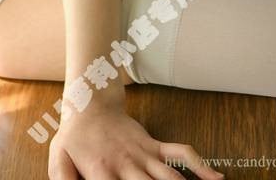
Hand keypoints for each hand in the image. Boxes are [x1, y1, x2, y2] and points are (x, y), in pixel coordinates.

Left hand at [48, 99, 224, 179]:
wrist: (89, 103)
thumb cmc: (74, 137)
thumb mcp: (59, 159)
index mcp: (102, 171)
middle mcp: (127, 164)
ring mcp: (144, 154)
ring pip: (170, 177)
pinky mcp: (154, 146)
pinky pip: (180, 153)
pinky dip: (200, 165)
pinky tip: (216, 179)